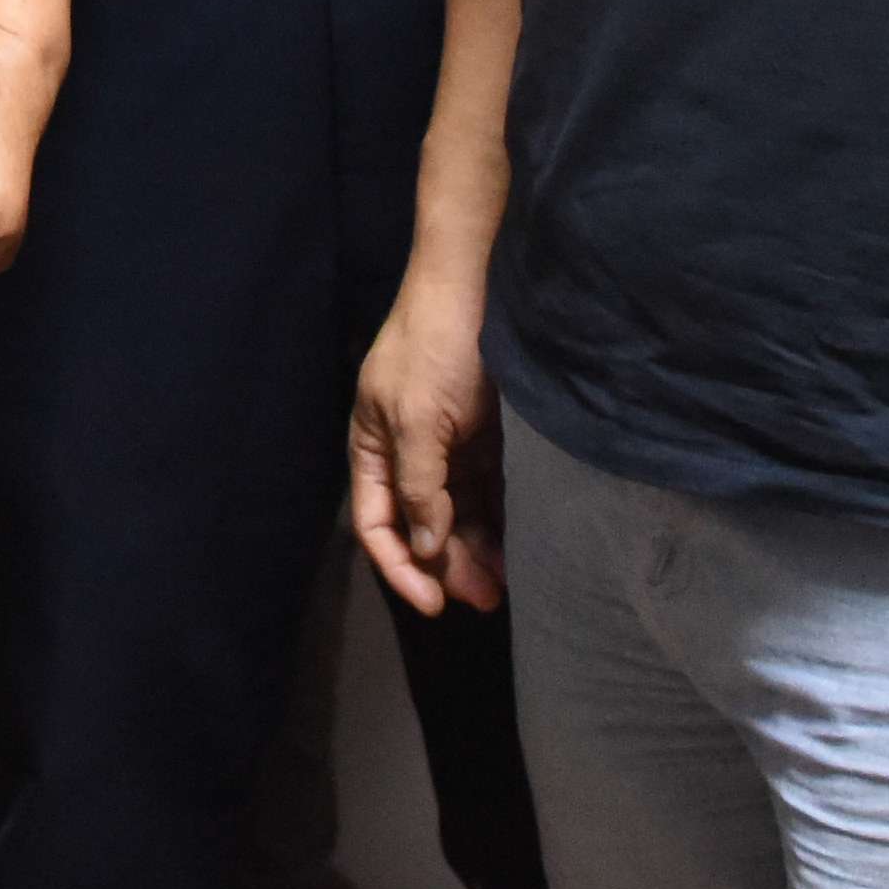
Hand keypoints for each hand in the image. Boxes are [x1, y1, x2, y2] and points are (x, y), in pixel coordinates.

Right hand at [351, 269, 502, 616]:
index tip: (434, 606)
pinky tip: (517, 546)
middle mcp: (404, 451)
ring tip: (506, 584)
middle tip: (486, 600)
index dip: (400, 569)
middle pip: (418, 526)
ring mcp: (443, 443)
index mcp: (372, 447)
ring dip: (475, 550)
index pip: (375, 525)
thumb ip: (419, 486)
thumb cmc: (436, 348)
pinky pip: (484, 490)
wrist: (477, 282)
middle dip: (446, 567)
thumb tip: (425, 547)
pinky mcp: (481, 433)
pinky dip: (496, 520)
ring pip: (454, 513)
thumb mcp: (420, 418)